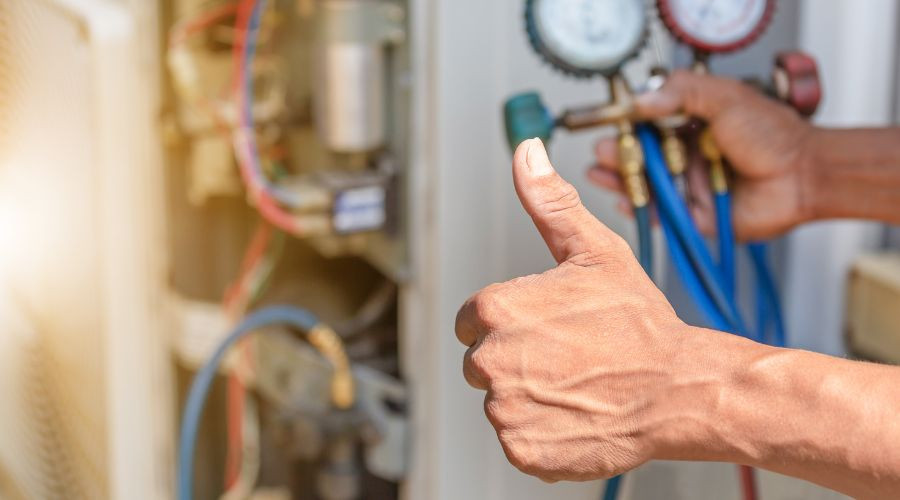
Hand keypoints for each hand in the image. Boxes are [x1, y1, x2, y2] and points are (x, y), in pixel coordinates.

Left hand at [455, 138, 706, 481]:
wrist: (679, 390)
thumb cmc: (640, 324)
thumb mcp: (595, 251)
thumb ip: (549, 203)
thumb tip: (526, 153)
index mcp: (495, 310)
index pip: (471, 321)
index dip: (510, 323)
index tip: (546, 328)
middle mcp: (490, 360)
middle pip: (482, 362)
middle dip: (517, 359)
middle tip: (568, 356)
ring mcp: (506, 409)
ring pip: (501, 401)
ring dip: (530, 396)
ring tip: (577, 384)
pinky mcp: (522, 449)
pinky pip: (518, 439)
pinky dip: (542, 433)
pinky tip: (576, 413)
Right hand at [588, 70, 815, 240]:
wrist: (803, 175)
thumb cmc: (773, 135)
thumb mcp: (725, 98)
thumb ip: (683, 93)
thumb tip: (641, 101)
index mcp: (691, 126)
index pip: (648, 125)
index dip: (627, 126)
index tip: (610, 124)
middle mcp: (686, 157)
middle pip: (639, 157)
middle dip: (616, 155)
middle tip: (601, 151)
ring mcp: (687, 187)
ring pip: (644, 185)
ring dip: (619, 180)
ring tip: (600, 173)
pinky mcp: (692, 216)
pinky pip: (659, 215)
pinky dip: (638, 209)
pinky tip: (623, 198)